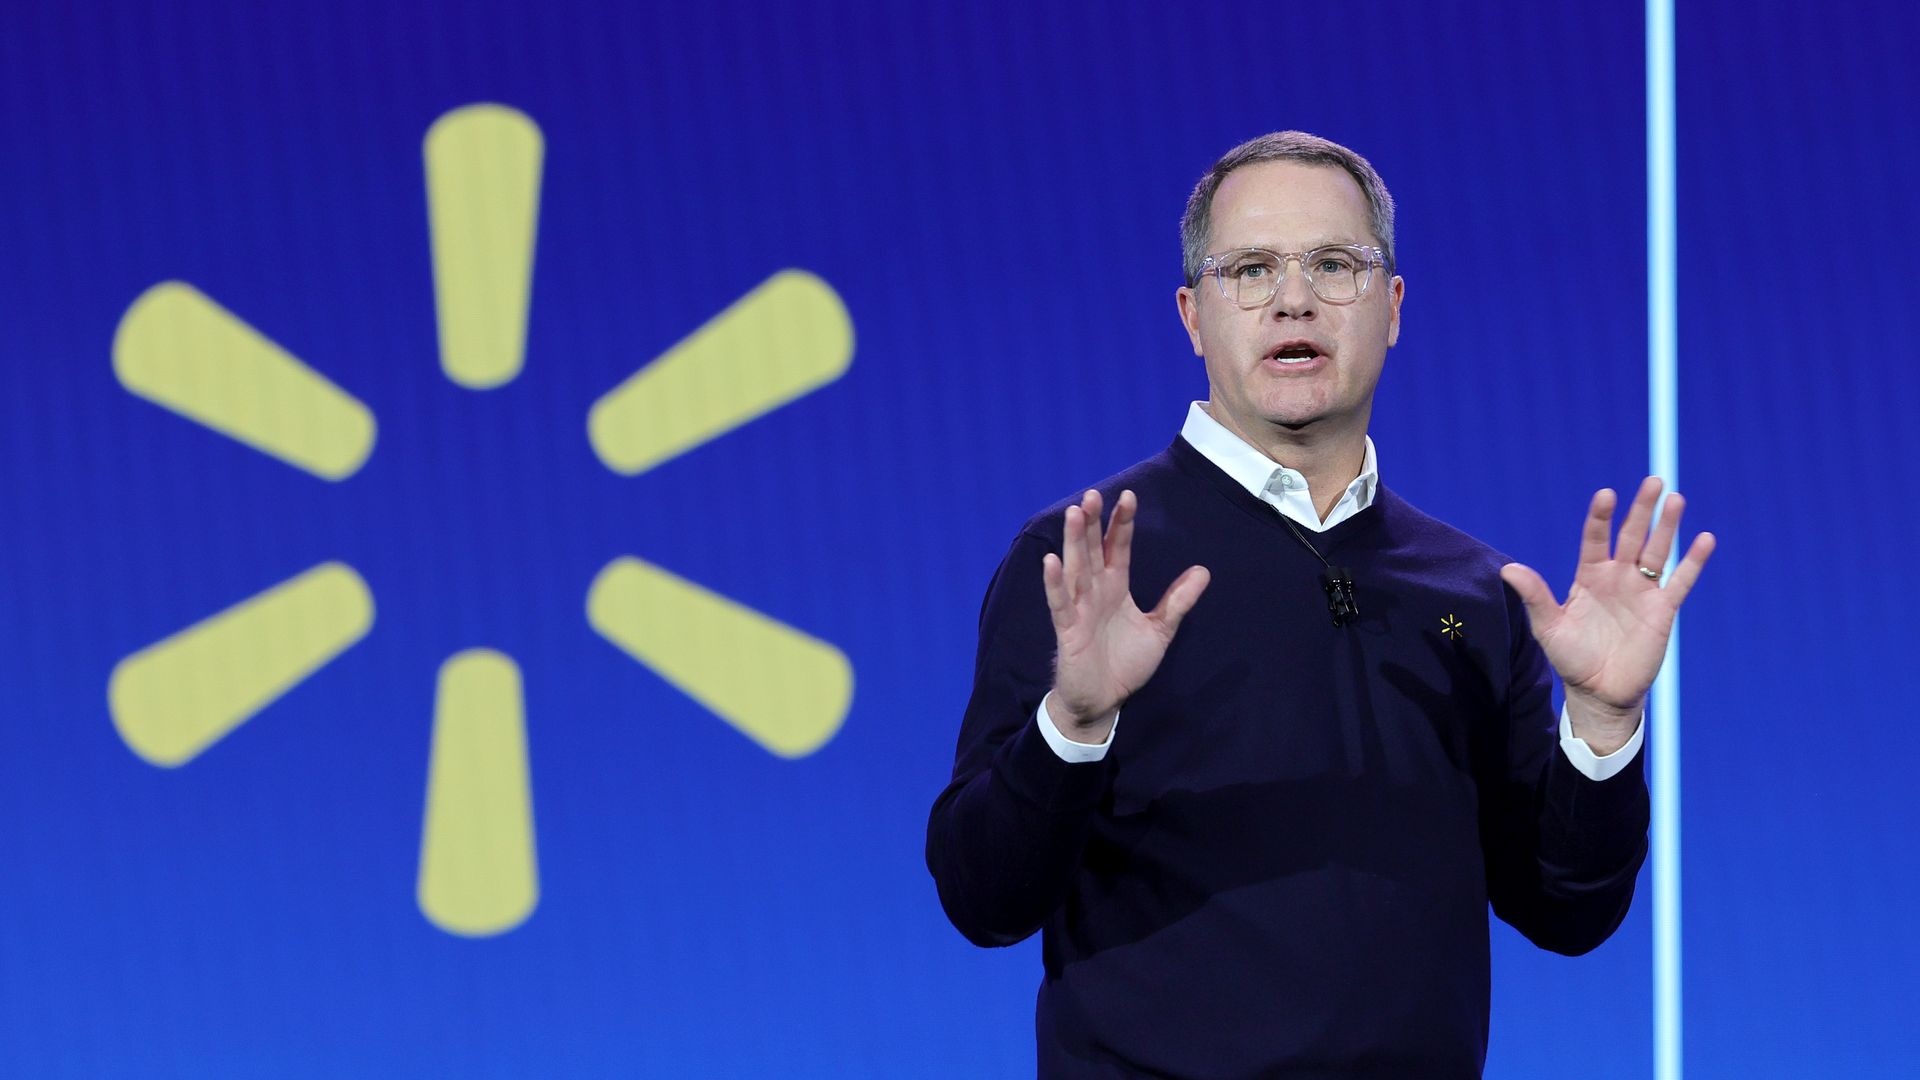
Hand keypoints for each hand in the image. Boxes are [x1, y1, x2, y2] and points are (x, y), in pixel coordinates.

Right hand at [1041, 489, 1210, 741]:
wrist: (1104, 701)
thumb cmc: (1125, 663)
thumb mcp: (1160, 630)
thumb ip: (1177, 601)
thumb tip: (1203, 571)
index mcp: (1116, 587)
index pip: (1118, 548)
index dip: (1122, 523)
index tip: (1129, 496)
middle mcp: (1095, 592)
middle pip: (1093, 550)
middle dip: (1094, 523)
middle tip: (1093, 494)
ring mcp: (1078, 609)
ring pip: (1075, 569)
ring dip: (1073, 542)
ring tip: (1074, 514)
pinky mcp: (1067, 630)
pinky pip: (1059, 603)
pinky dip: (1054, 583)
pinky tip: (1050, 561)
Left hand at [1500, 478, 1715, 746]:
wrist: (1599, 692)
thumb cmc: (1571, 658)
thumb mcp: (1548, 627)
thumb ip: (1534, 597)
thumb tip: (1507, 569)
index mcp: (1589, 576)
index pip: (1595, 538)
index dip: (1601, 517)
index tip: (1606, 494)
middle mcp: (1618, 577)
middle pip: (1632, 536)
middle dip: (1642, 509)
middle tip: (1654, 481)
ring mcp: (1642, 591)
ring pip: (1658, 551)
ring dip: (1667, 526)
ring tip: (1675, 499)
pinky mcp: (1663, 610)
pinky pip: (1680, 581)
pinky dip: (1693, 561)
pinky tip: (1705, 539)